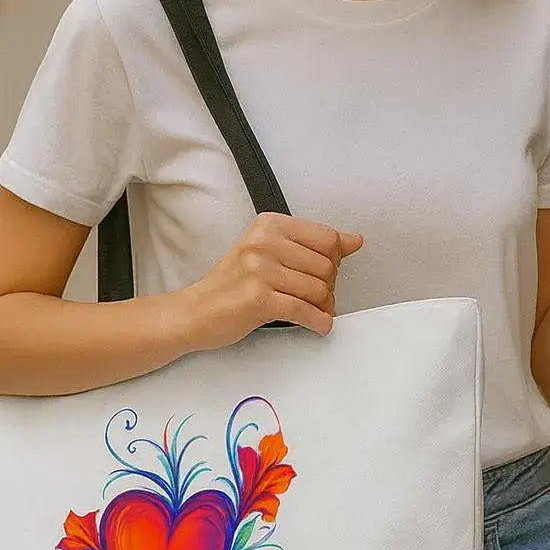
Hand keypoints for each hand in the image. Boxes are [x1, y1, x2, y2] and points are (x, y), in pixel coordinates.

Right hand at [184, 213, 363, 348]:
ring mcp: (260, 270)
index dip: (335, 260)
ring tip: (312, 311)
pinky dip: (318, 322)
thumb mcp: (271, 253)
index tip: (325, 272)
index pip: (327, 238)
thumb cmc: (233, 284)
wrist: (195, 312)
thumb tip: (354, 239)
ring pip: (319, 290)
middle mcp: (263, 243)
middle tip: (315, 297)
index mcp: (269, 225)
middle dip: (328, 288)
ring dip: (323, 308)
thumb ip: (313, 245)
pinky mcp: (259, 299)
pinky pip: (306, 311)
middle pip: (327, 266)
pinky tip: (317, 324)